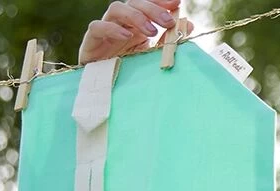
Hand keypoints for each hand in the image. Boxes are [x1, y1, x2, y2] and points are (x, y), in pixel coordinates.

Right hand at [78, 0, 194, 63]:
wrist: (106, 92)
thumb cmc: (129, 73)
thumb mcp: (152, 57)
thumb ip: (168, 41)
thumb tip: (188, 25)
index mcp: (135, 24)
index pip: (146, 4)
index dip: (160, 1)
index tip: (177, 3)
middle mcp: (120, 23)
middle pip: (133, 3)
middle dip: (152, 9)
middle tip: (168, 21)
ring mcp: (105, 29)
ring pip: (116, 8)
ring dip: (135, 17)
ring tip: (151, 31)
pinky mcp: (91, 42)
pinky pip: (97, 27)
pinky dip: (111, 28)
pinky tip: (126, 36)